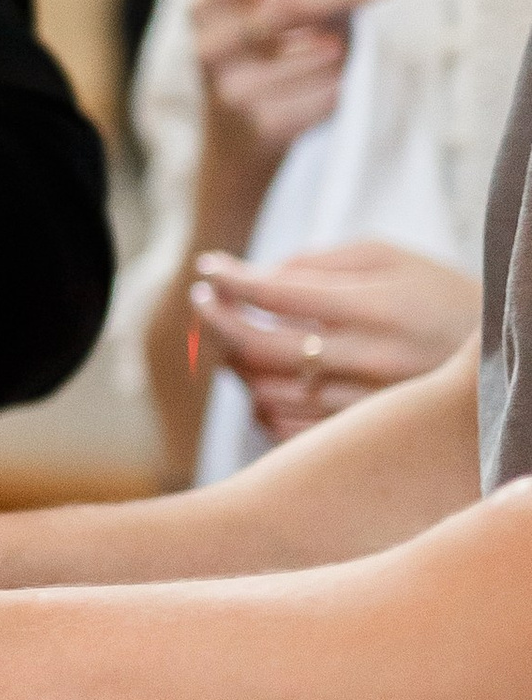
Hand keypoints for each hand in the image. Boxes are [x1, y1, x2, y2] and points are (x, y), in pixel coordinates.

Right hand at [189, 0, 400, 198]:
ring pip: (322, 52)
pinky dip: (345, 86)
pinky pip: (331, 92)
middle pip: (292, 3)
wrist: (240, 150)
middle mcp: (210, 48)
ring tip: (342, 56)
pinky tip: (332, 91)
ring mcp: (232, 91)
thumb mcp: (278, 17)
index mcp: (207, 8)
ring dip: (349, 49)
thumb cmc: (269, 67)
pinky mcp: (262, 127)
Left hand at [190, 241, 480, 443]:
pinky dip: (260, 404)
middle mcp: (372, 361)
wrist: (492, 363)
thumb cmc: (433, 296)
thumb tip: (256, 277)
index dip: (233, 280)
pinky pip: (282, 428)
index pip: (281, 294)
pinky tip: (268, 380)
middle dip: (220, 322)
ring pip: (265, 392)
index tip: (207, 269)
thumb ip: (319, 262)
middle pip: (262, 348)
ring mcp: (366, 407)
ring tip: (239, 340)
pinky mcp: (360, 439)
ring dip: (237, 364)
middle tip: (207, 303)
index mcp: (379, 309)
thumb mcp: (389, 259)